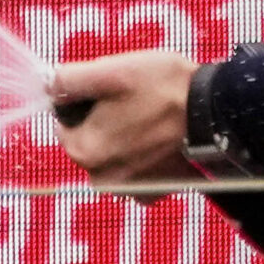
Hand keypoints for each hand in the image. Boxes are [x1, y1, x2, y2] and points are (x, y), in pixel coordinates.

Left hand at [50, 50, 200, 192]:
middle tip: (135, 100)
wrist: (216, 111)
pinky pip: (139, 170)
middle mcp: (103, 180)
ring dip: (127, 136)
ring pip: (115, 155)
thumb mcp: (108, 71)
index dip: (85, 102)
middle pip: (90, 141)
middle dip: (106, 120)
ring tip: (152, 116)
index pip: (65, 123)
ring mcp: (133, 190)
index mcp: (83, 152)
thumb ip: (67, 79)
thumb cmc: (162, 87)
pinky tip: (163, 136)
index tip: (111, 92)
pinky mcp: (158, 192)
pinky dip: (147, 154)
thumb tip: (47, 85)